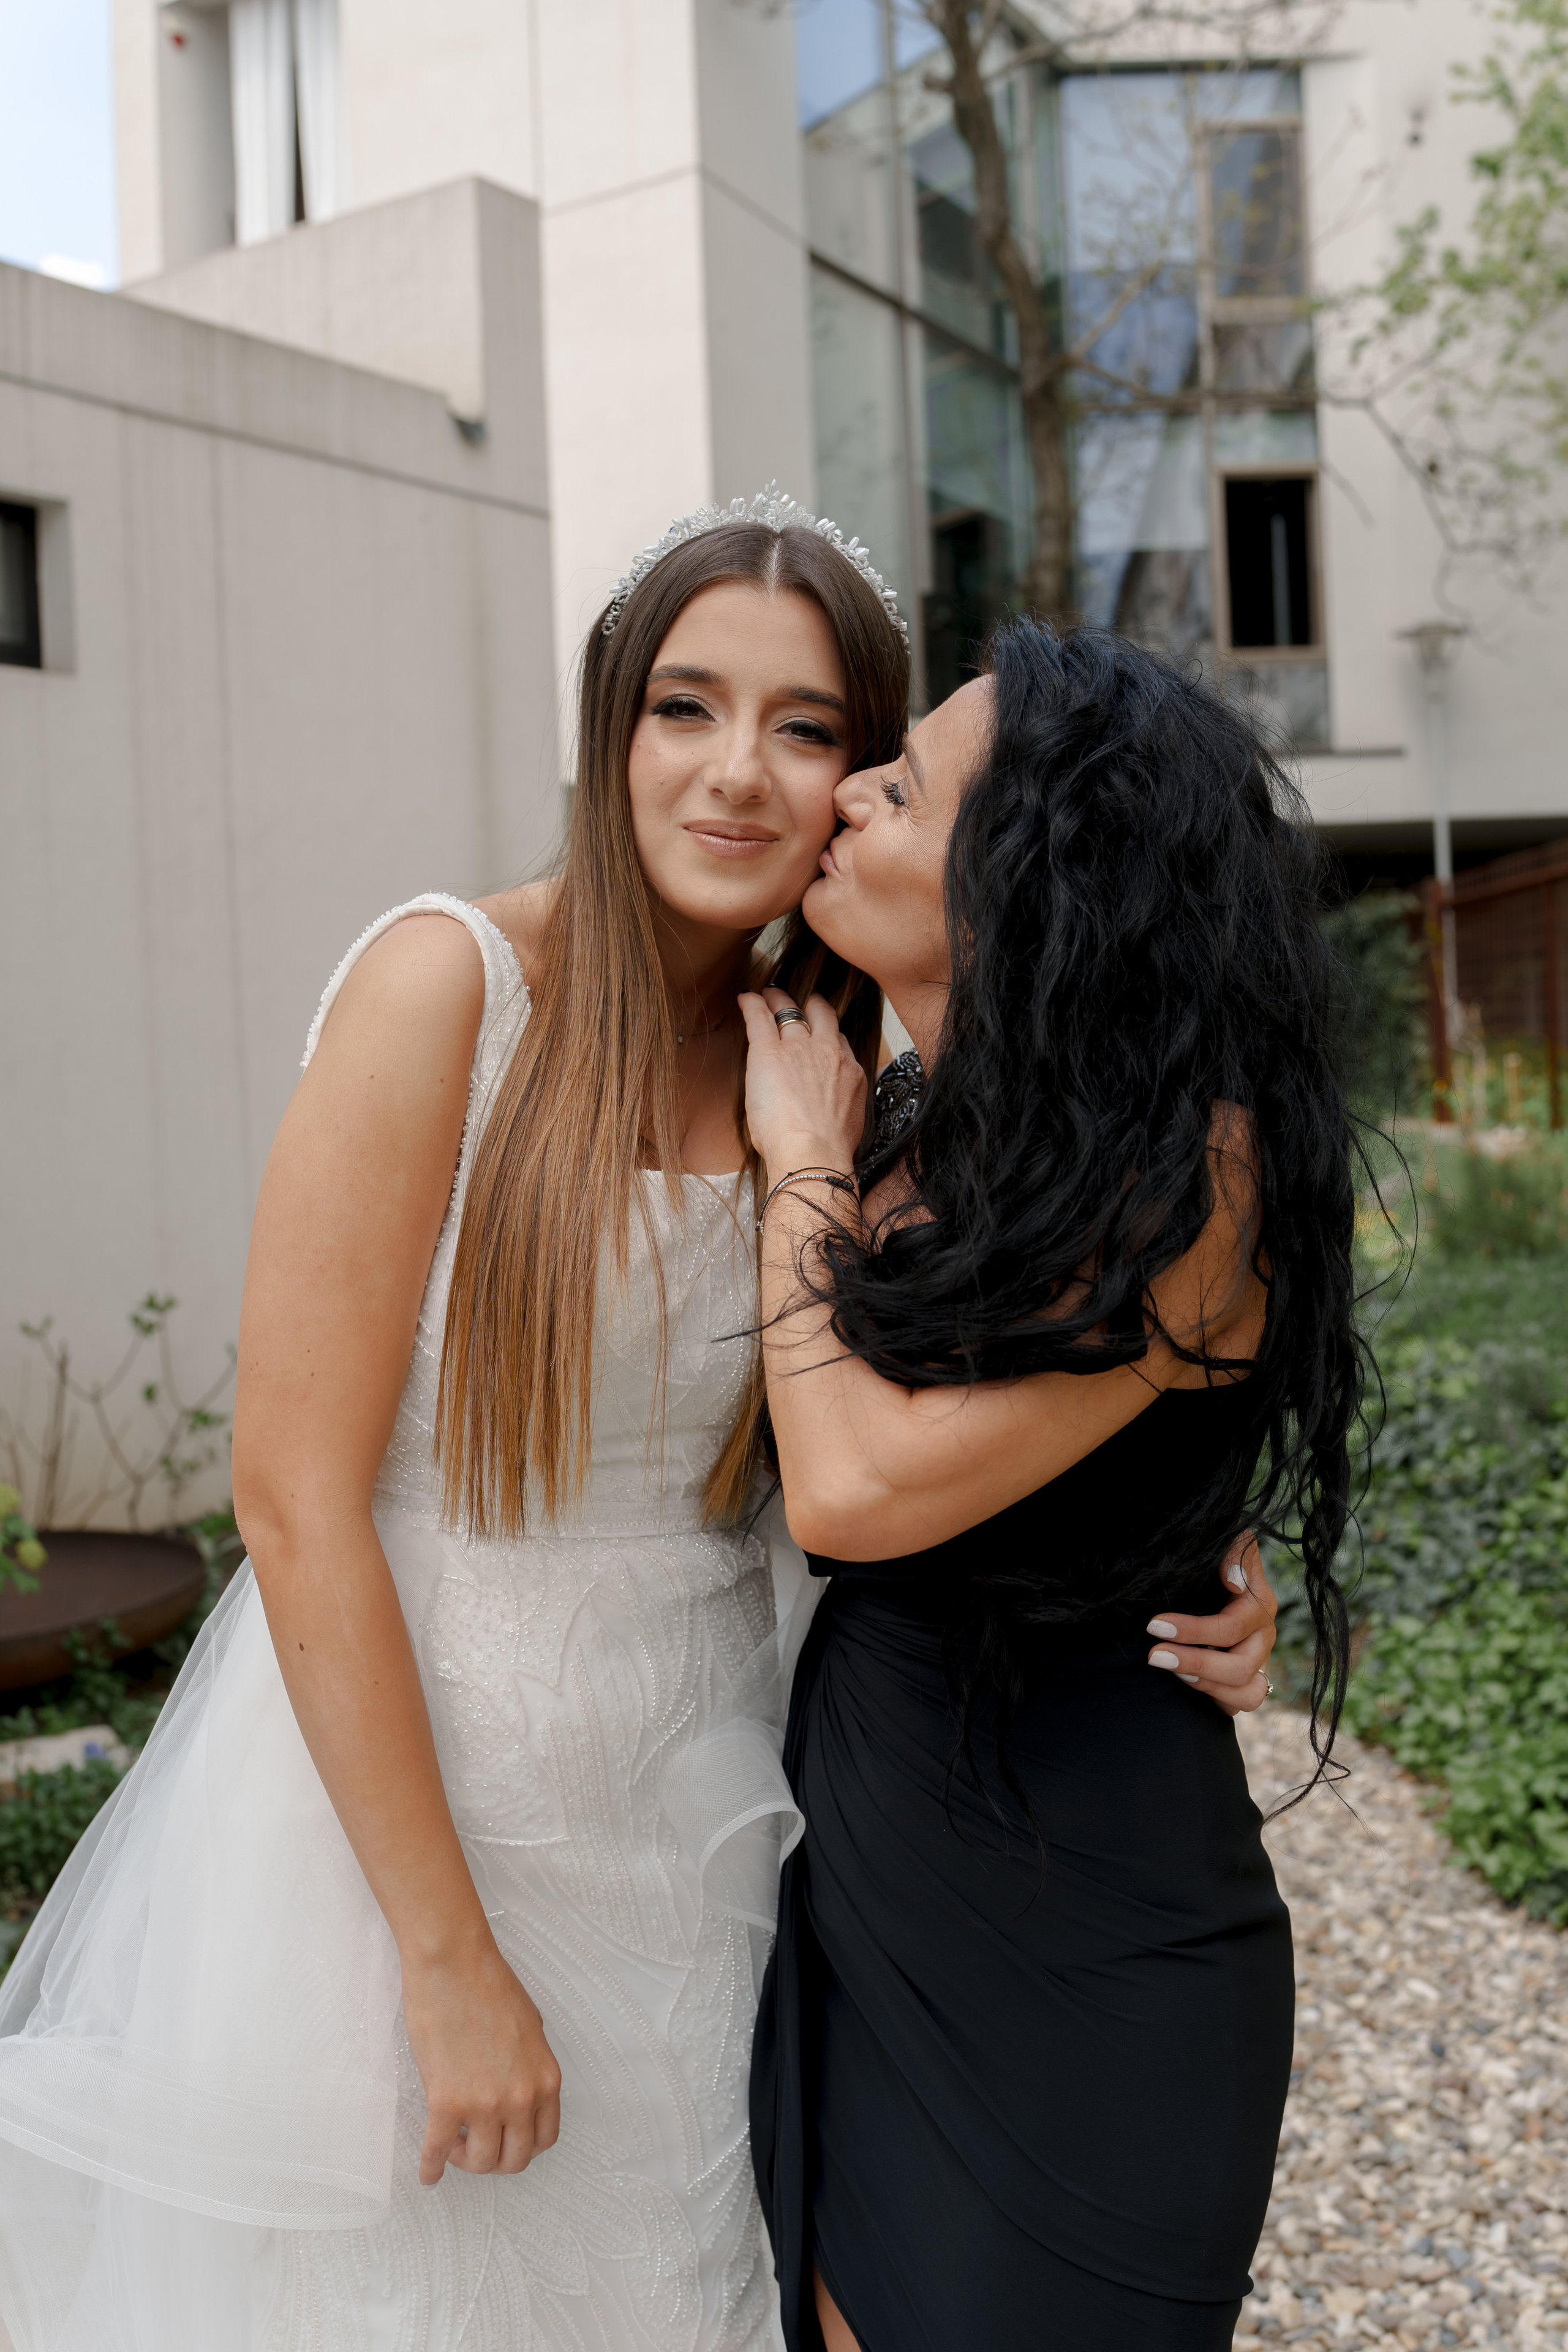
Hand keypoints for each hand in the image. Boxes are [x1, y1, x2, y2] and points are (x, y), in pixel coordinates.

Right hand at [402, 1934, 562, 2183]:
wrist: (454, 1964)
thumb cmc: (489, 1984)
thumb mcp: (531, 2026)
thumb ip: (530, 2065)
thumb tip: (519, 2084)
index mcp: (545, 2080)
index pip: (544, 2138)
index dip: (523, 2146)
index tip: (506, 2141)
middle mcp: (521, 2098)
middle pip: (514, 2159)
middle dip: (495, 2160)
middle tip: (476, 2146)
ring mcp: (484, 2104)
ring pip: (481, 2162)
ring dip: (465, 2161)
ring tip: (452, 2144)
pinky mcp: (446, 2102)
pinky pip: (437, 2152)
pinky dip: (431, 2169)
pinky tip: (428, 2174)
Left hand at [738, 988, 866, 1177]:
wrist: (813, 1152)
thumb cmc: (826, 1150)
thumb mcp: (847, 1122)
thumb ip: (838, 1103)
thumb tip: (825, 1109)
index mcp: (848, 1072)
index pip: (838, 1041)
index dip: (825, 1034)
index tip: (816, 1034)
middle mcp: (827, 1052)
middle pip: (820, 1014)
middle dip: (809, 1004)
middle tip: (796, 1002)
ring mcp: (799, 1048)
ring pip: (789, 1011)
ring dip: (778, 999)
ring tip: (769, 993)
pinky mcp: (769, 1052)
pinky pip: (760, 1018)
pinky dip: (752, 1004)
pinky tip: (745, 998)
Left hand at [1145, 1534, 1277, 1716]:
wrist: (1211, 1579)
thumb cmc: (1212, 1562)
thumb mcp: (1224, 1545)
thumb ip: (1233, 1551)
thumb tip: (1234, 1580)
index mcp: (1259, 1604)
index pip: (1231, 1627)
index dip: (1192, 1630)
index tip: (1154, 1625)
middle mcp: (1264, 1636)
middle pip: (1240, 1666)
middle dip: (1194, 1661)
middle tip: (1154, 1654)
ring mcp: (1260, 1662)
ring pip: (1248, 1693)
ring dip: (1206, 1684)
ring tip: (1170, 1668)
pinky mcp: (1248, 1681)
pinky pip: (1242, 1705)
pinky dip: (1216, 1699)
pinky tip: (1186, 1682)